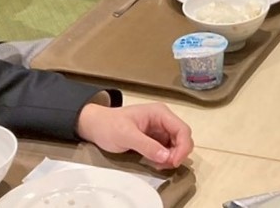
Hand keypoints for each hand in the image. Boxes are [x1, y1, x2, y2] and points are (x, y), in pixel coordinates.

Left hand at [75, 102, 192, 168]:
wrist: (96, 126)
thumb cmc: (109, 125)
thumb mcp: (126, 135)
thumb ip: (147, 146)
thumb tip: (167, 157)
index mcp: (160, 113)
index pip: (182, 129)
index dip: (183, 147)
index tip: (173, 162)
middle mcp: (164, 120)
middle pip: (183, 138)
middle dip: (177, 153)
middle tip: (164, 166)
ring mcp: (160, 130)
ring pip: (177, 146)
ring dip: (171, 158)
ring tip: (157, 165)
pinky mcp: (156, 140)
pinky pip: (167, 151)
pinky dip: (165, 159)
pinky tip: (155, 163)